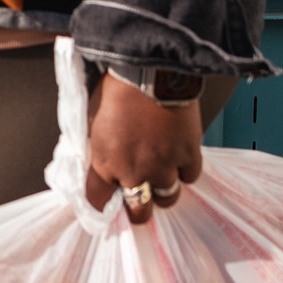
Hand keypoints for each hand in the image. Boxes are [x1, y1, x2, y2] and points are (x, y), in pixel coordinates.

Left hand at [86, 75, 202, 222]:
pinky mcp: (188, 154)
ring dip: (163, 190)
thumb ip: (97, 145)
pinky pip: (190, 176)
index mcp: (104, 163)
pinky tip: (180, 158)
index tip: (106, 201)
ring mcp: (163, 166)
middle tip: (140, 200)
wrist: (150, 70)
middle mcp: (134, 172)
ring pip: (167, 198)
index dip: (102, 204)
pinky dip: (185, 169)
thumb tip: (97, 155)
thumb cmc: (116, 87)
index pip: (97, 201)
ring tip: (161, 177)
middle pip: (139, 212)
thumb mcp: (92, 118)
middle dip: (139, 208)